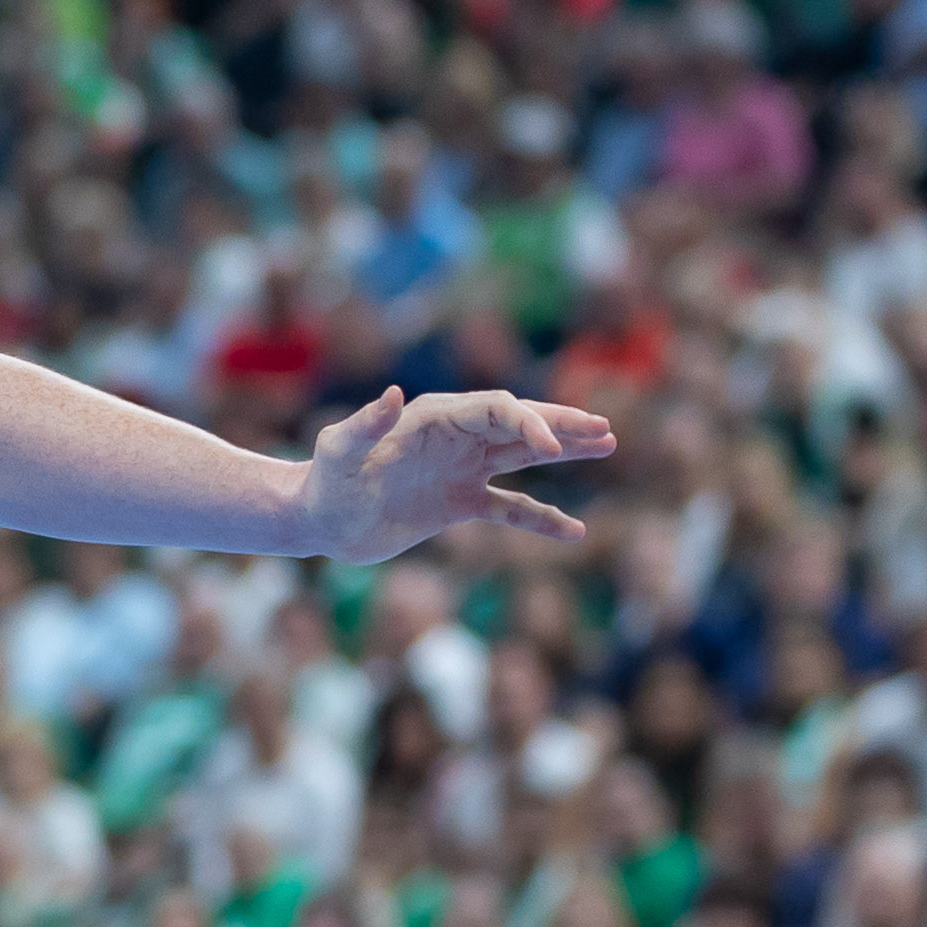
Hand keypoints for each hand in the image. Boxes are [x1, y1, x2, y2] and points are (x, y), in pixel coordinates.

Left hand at [296, 387, 615, 561]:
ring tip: (607, 444)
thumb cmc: (324, 482)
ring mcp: (461, 470)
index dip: (528, 423)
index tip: (554, 451)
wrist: (319, 522)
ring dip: (564, 450)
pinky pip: (510, 509)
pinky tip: (574, 531)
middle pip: (519, 423)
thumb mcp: (338, 451)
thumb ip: (365, 425)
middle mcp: (454, 437)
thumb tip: (393, 394)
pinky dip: (541, 518)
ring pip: (523, 455)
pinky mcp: (458, 504)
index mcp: (434, 418)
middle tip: (604, 430)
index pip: (495, 410)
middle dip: (562, 425)